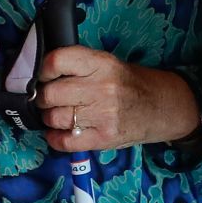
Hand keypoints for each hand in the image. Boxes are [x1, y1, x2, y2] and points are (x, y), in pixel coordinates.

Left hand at [36, 46, 199, 152]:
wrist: (161, 107)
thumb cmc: (128, 83)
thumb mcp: (108, 64)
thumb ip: (78, 66)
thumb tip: (40, 76)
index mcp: (102, 63)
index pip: (57, 61)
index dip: (42, 70)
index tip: (44, 76)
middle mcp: (102, 88)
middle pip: (50, 94)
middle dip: (44, 98)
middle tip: (51, 99)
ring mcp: (103, 115)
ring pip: (53, 118)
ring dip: (50, 118)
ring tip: (61, 114)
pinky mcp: (103, 139)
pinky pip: (63, 141)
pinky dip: (55, 138)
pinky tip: (62, 132)